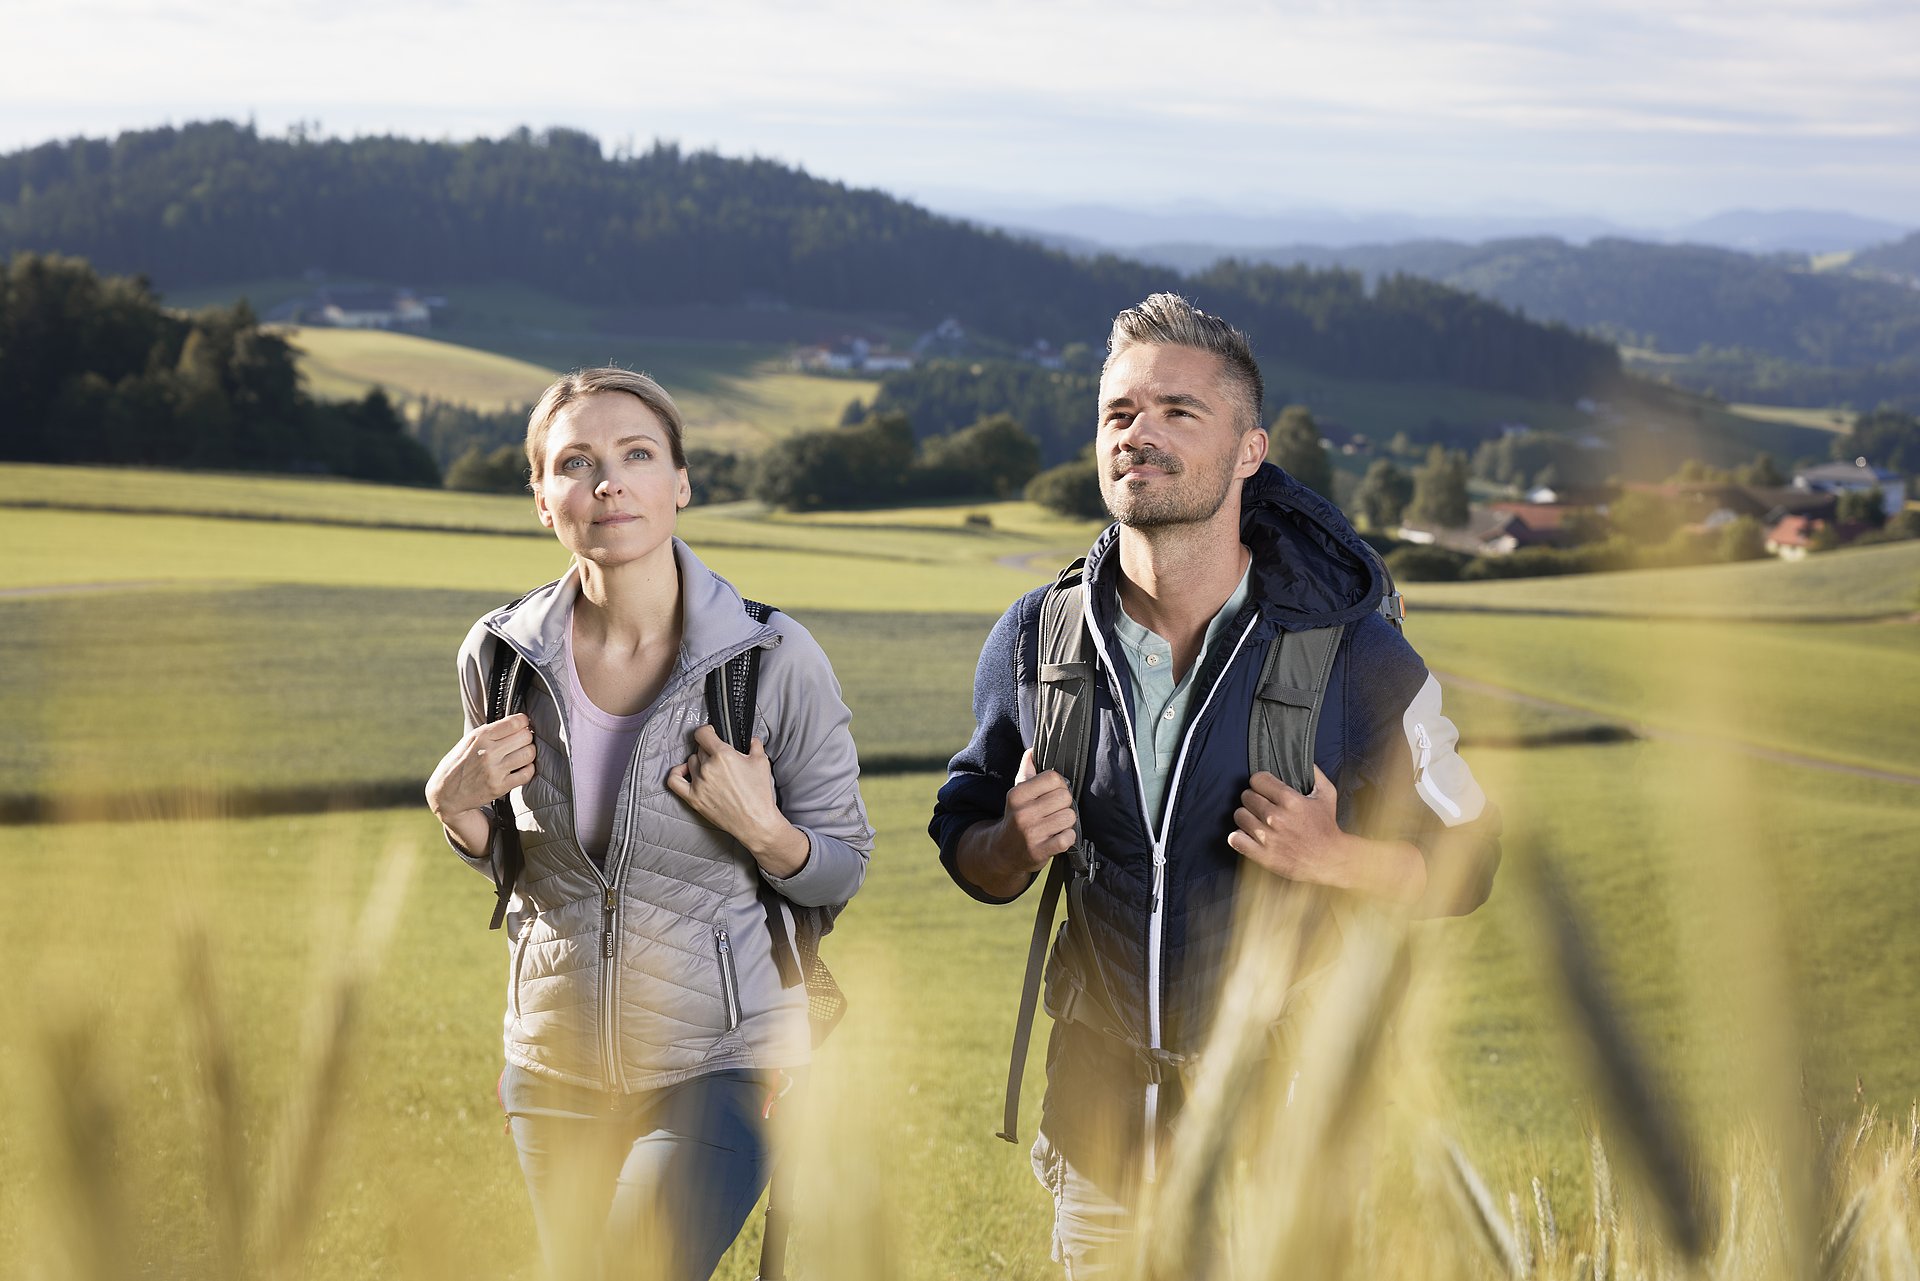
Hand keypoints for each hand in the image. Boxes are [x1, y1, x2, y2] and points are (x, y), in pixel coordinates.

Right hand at [426, 714, 535, 854]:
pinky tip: (521, 768)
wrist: (445, 793)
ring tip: (521, 754)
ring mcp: (494, 770)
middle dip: (527, 737)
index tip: (523, 725)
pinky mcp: (499, 787)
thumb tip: (519, 723)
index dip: (523, 722)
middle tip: (522, 741)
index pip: (515, 722)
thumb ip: (492, 732)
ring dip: (529, 753)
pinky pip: (527, 773)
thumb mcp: (469, 740)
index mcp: (480, 736)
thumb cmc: (460, 763)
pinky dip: (528, 769)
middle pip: (525, 736)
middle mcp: (487, 752)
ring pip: (529, 753)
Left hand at [666, 725, 809, 876]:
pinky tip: (685, 771)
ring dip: (700, 762)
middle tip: (722, 758)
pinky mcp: (693, 798)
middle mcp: (708, 768)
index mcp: (723, 755)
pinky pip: (674, 781)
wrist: (756, 822)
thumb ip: (754, 745)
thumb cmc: (759, 794)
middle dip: (711, 750)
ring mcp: (698, 784)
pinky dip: (678, 773)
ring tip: (712, 768)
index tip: (712, 734)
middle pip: (700, 749)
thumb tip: (751, 740)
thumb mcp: (762, 763)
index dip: (708, 731)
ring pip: (691, 762)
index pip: (703, 733)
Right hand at [955, 749, 1078, 897]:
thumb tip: (1033, 750)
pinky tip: (1058, 837)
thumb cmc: (1016, 818)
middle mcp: (1022, 813)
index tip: (1053, 793)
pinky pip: (1067, 838)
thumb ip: (1027, 770)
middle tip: (1054, 811)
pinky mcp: (1039, 852)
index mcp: (1017, 794)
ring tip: (1055, 825)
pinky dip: (1067, 838)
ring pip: (1069, 817)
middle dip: (1064, 804)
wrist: (1002, 852)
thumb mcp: (1017, 793)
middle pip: (1065, 797)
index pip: (1054, 778)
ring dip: (1067, 822)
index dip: (1059, 785)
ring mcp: (1030, 833)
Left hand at [1228, 766, 1353, 887]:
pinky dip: (1238, 837)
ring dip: (1246, 817)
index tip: (1263, 788)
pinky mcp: (1262, 855)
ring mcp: (1267, 837)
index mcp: (1290, 801)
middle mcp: (1276, 817)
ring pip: (1239, 816)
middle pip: (1246, 796)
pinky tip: (1247, 836)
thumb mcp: (1327, 795)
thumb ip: (1315, 774)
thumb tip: (1305, 760)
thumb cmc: (1327, 827)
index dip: (1260, 782)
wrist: (1329, 860)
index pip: (1257, 780)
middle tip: (1261, 805)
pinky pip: (1235, 839)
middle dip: (1253, 799)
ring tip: (1255, 820)